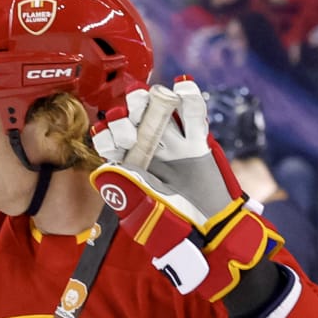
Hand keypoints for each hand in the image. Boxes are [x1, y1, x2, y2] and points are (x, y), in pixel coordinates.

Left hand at [89, 78, 281, 303]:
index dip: (108, 134)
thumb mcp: (144, 212)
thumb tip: (110, 168)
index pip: (111, 143)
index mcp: (129, 167)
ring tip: (153, 95)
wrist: (210, 232)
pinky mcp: (197, 143)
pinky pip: (193, 117)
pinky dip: (190, 99)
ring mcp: (172, 144)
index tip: (107, 133)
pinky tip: (183, 85)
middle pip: (134, 121)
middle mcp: (147, 151)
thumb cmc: (175, 225)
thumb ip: (128, 190)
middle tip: (128, 116)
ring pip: (160, 112)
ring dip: (153, 99)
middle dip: (128, 112)